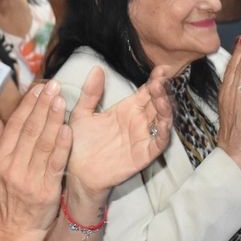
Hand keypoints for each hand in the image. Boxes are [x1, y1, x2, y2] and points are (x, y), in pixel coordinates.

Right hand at [0, 81, 70, 240]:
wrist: (14, 235)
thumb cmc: (3, 203)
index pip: (15, 126)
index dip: (28, 106)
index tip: (38, 89)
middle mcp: (12, 167)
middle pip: (30, 130)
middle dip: (43, 105)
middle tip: (54, 86)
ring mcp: (29, 179)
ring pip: (44, 143)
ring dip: (54, 119)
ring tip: (62, 99)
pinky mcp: (46, 191)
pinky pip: (55, 163)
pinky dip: (62, 145)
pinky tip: (68, 129)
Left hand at [66, 66, 172, 194]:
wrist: (75, 171)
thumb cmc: (78, 143)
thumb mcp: (81, 113)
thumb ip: (90, 93)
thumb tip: (97, 68)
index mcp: (126, 109)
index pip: (146, 91)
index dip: (156, 80)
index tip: (161, 69)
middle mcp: (138, 121)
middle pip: (157, 102)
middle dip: (162, 90)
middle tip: (161, 80)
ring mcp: (142, 137)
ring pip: (162, 120)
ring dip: (166, 107)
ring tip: (161, 95)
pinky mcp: (143, 155)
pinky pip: (159, 143)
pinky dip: (165, 132)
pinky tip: (165, 121)